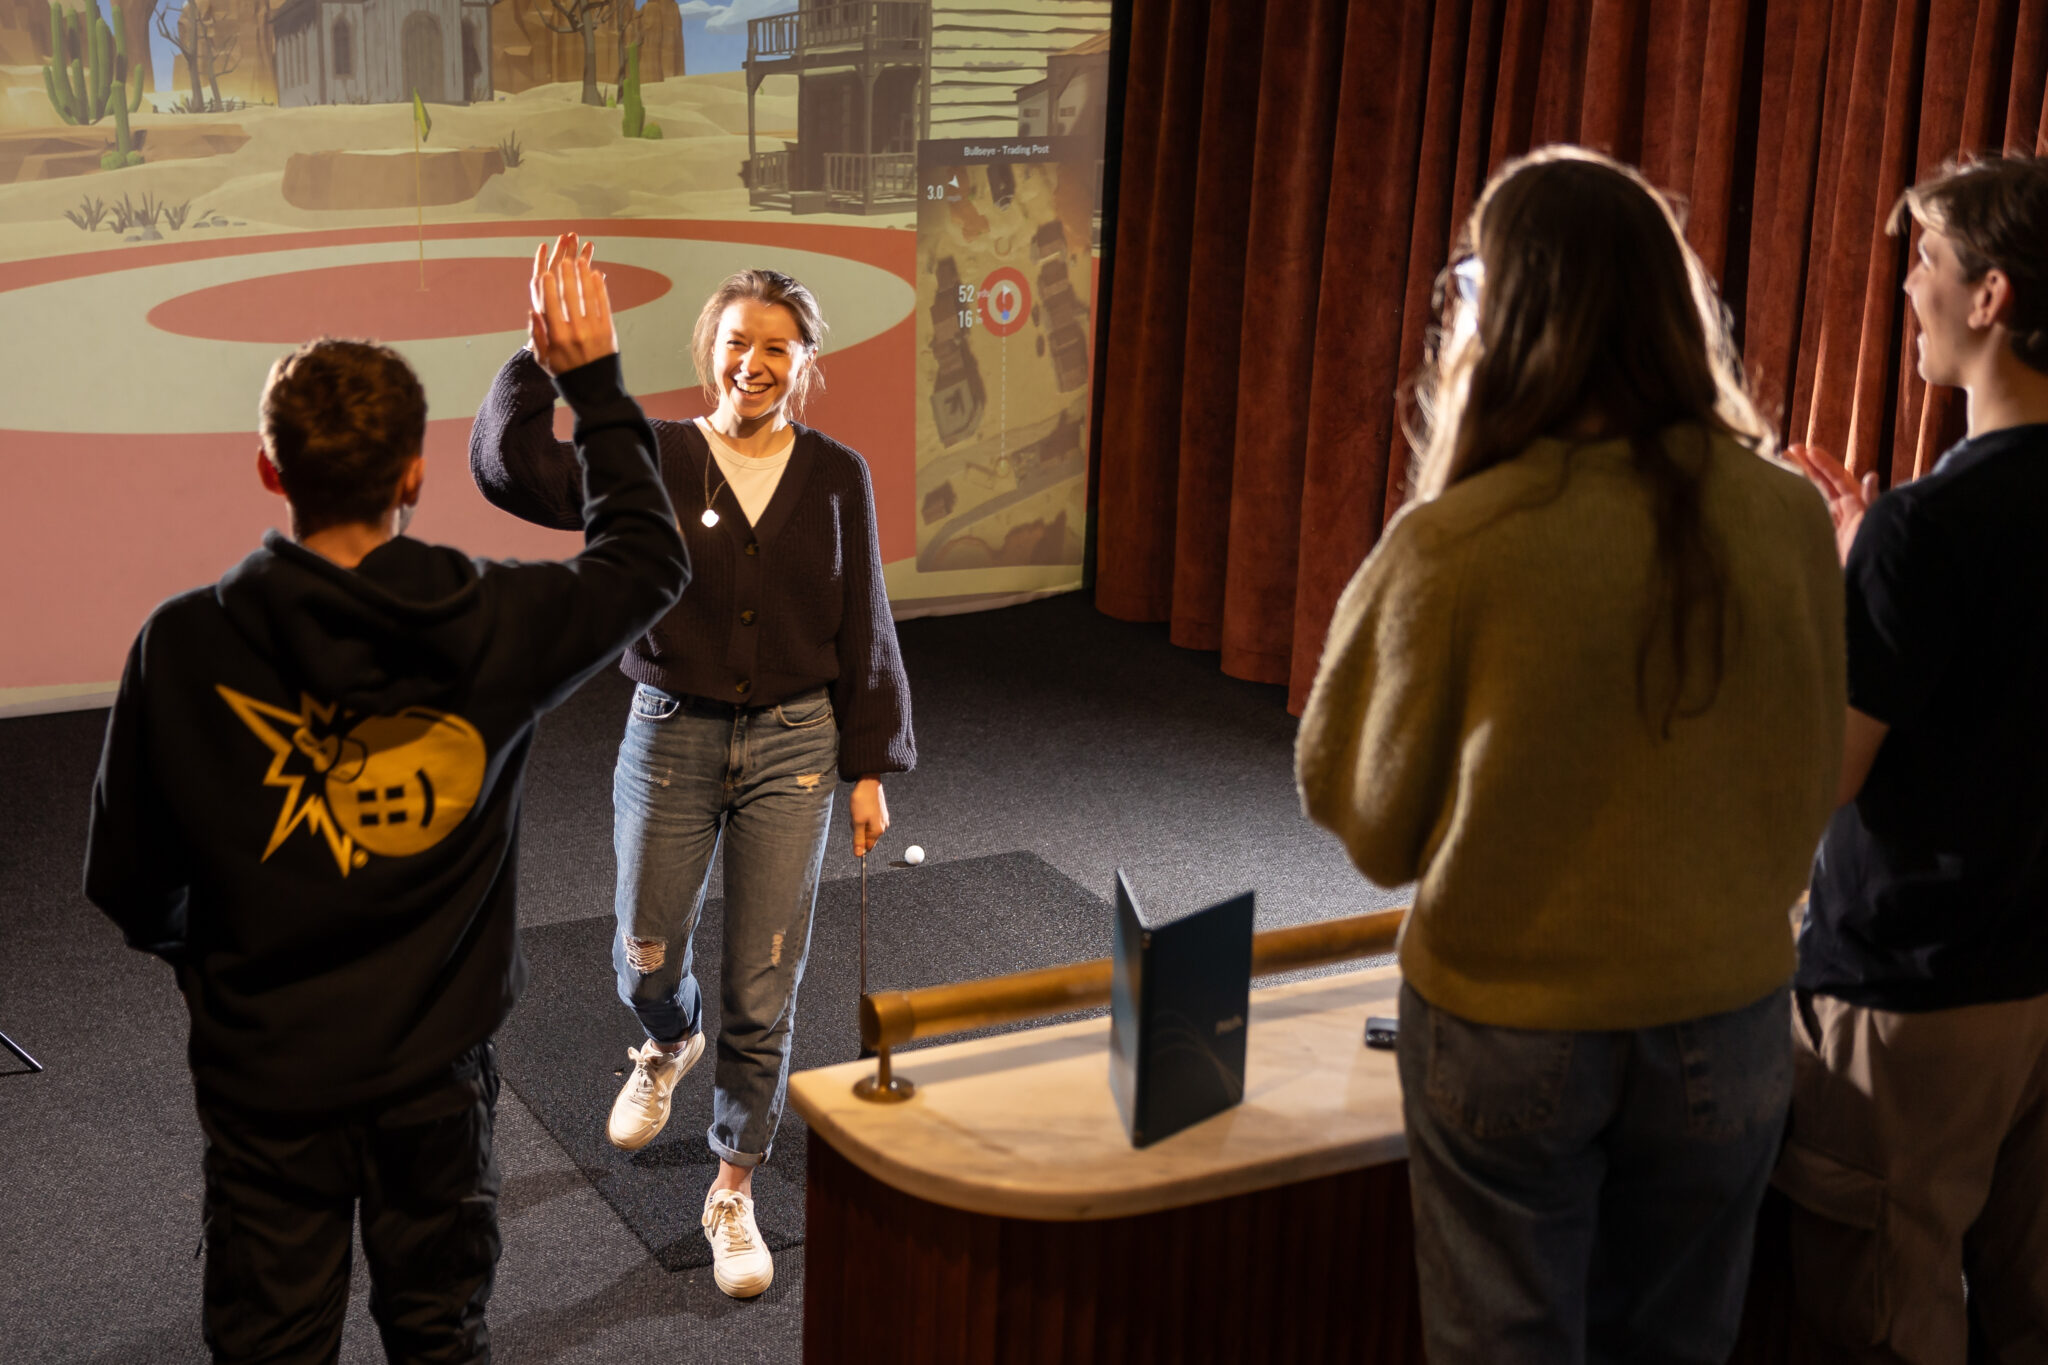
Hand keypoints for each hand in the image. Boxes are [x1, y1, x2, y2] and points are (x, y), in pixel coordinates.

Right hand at [526, 232, 617, 375]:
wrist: (596, 391)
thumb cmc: (565, 373)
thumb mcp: (544, 360)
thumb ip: (536, 336)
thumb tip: (532, 311)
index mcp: (557, 338)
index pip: (551, 306)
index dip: (548, 288)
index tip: (546, 273)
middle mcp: (576, 333)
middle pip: (570, 298)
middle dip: (567, 277)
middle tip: (564, 261)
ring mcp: (594, 331)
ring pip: (588, 298)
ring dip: (584, 277)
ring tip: (580, 262)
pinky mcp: (609, 331)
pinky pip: (604, 305)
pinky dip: (600, 289)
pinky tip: (597, 275)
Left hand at [849, 777, 888, 857]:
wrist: (868, 781)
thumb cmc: (862, 801)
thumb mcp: (857, 822)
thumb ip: (858, 839)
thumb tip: (858, 855)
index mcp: (878, 831)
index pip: (868, 847)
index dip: (858, 842)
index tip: (853, 831)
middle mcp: (883, 826)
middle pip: (867, 837)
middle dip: (858, 830)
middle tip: (855, 818)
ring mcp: (882, 819)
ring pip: (866, 828)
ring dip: (859, 823)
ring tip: (858, 810)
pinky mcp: (880, 812)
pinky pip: (869, 820)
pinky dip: (862, 816)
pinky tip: (861, 807)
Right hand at [1789, 443, 1877, 565]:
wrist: (1862, 583)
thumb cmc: (1871, 552)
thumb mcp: (1872, 524)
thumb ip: (1869, 501)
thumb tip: (1870, 475)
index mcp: (1856, 507)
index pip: (1838, 479)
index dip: (1824, 464)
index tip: (1807, 450)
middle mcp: (1844, 513)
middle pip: (1824, 483)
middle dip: (1809, 465)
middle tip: (1791, 449)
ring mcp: (1831, 525)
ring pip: (1815, 496)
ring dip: (1802, 479)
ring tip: (1785, 463)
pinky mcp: (1822, 538)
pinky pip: (1810, 513)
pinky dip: (1799, 501)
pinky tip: (1787, 492)